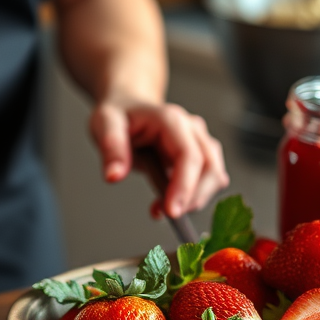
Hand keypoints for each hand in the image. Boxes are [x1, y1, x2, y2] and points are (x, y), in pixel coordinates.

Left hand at [89, 99, 228, 218]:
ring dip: (193, 199)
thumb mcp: (104, 123)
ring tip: (159, 209)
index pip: (190, 156)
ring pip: (214, 177)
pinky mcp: (200, 156)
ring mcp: (199, 142)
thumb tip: (114, 176)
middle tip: (165, 214)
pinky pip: (206, 182)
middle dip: (193, 198)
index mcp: (171, 119)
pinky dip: (190, 198)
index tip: (171, 211)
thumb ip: (111, 148)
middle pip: (210, 168)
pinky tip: (163, 204)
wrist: (127, 106)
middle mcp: (192, 129)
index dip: (184, 186)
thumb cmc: (119, 113)